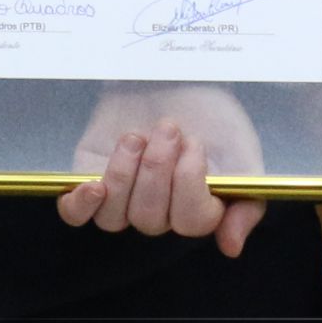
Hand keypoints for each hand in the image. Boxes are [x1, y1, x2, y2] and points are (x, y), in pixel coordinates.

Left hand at [57, 84, 266, 252]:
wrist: (172, 75)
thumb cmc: (211, 114)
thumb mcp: (243, 153)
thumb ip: (246, 203)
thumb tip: (230, 247)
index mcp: (198, 209)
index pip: (191, 222)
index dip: (189, 183)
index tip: (194, 142)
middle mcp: (159, 211)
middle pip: (150, 219)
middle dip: (158, 169)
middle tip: (167, 127)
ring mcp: (121, 199)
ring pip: (114, 218)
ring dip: (124, 175)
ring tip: (135, 136)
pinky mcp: (89, 180)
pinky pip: (76, 215)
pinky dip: (80, 206)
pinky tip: (92, 187)